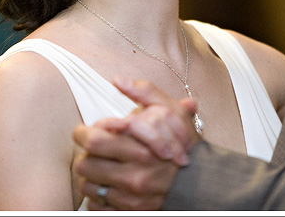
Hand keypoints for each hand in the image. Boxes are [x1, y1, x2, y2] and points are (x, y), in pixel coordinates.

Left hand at [72, 77, 201, 210]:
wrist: (202, 183)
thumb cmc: (184, 145)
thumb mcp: (171, 112)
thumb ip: (145, 92)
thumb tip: (118, 80)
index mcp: (139, 148)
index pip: (93, 140)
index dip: (83, 133)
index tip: (84, 131)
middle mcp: (133, 175)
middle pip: (85, 165)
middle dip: (83, 155)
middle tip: (88, 151)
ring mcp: (131, 197)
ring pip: (88, 186)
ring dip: (89, 177)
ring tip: (99, 168)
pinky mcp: (131, 212)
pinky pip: (97, 207)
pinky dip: (97, 197)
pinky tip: (106, 186)